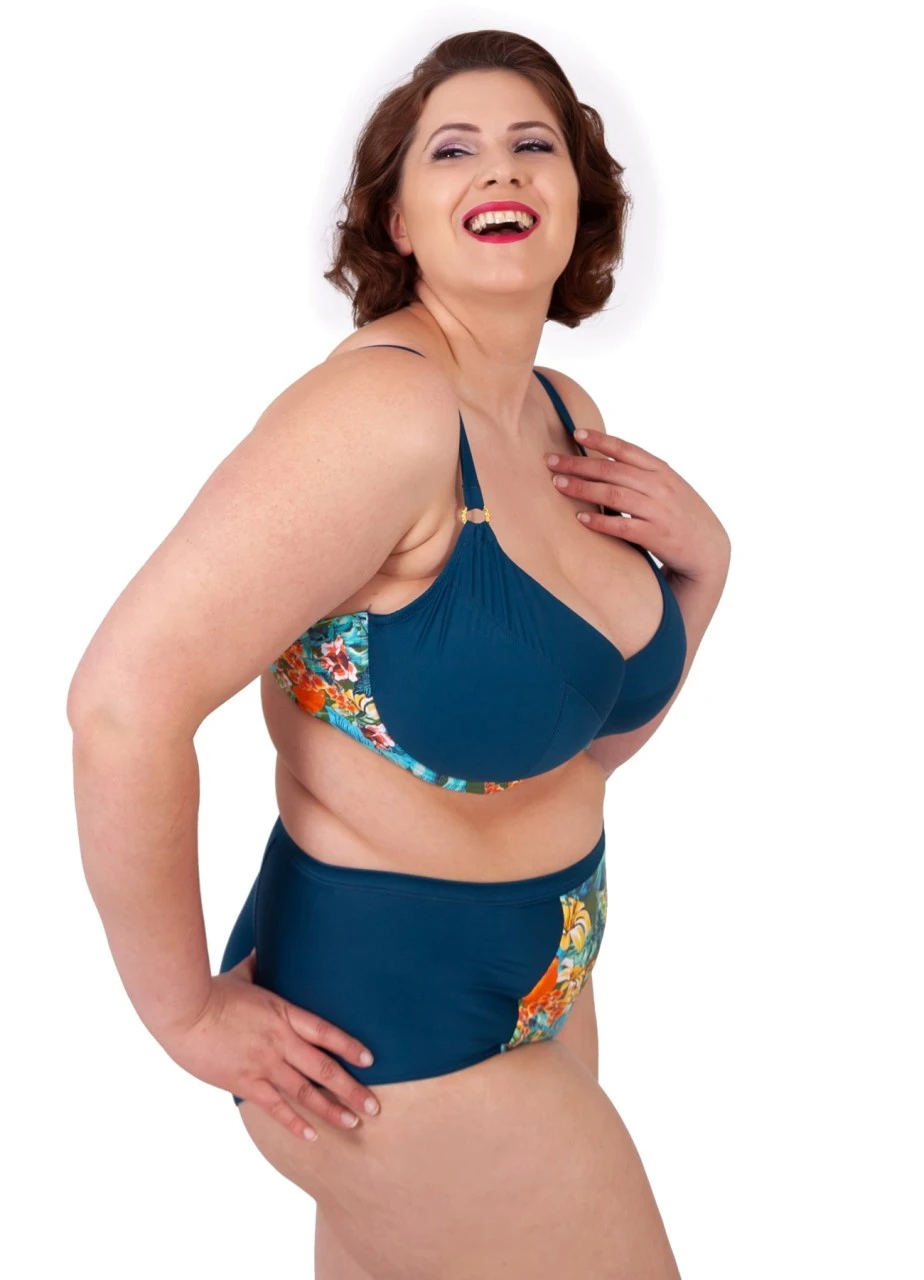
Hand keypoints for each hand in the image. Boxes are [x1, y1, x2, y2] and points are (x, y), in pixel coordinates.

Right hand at [159, 948, 380, 1140]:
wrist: (183, 1012)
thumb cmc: (209, 991)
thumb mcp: (239, 975)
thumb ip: (256, 966)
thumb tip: (262, 946)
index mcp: (283, 1014)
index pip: (326, 1032)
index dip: (350, 1047)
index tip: (370, 1060)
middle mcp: (280, 1042)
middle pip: (324, 1068)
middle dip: (351, 1088)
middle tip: (374, 1105)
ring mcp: (264, 1065)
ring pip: (305, 1092)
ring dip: (331, 1109)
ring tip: (353, 1123)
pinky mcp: (245, 1083)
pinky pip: (275, 1108)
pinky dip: (294, 1123)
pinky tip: (311, 1135)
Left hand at [545, 430, 730, 583]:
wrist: (709, 549)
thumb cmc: (681, 516)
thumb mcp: (669, 487)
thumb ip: (643, 475)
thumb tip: (607, 461)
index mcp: (662, 471)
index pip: (626, 449)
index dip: (600, 439)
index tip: (575, 433)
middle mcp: (660, 487)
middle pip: (612, 469)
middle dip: (579, 463)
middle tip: (551, 461)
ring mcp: (658, 511)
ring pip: (614, 494)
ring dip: (583, 487)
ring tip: (558, 484)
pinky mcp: (656, 536)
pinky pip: (623, 526)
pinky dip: (600, 521)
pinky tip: (580, 518)